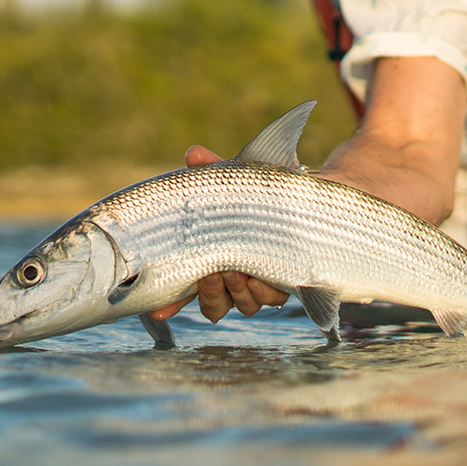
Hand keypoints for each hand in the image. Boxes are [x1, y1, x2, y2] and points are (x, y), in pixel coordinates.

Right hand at [148, 145, 290, 324]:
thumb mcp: (237, 178)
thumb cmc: (264, 188)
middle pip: (214, 305)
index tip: (158, 312)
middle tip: (211, 273)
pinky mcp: (288, 283)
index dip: (171, 304)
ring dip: (236, 292)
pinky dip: (264, 290)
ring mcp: (261, 283)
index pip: (186, 289)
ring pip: (243, 305)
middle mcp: (235, 278)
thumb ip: (214, 169)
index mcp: (215, 259)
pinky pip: (272, 298)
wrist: (308, 193)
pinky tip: (260, 277)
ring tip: (235, 272)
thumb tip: (193, 154)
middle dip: (209, 293)